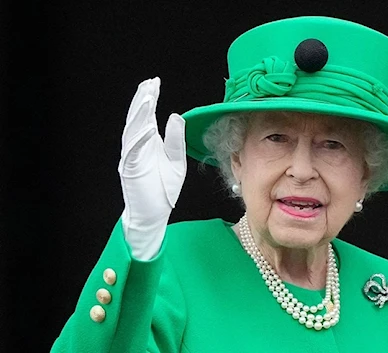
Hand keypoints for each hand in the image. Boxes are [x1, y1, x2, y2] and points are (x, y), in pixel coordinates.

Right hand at [117, 77, 186, 258]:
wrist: (154, 214)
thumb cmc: (163, 188)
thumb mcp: (176, 160)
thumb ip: (175, 139)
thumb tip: (175, 116)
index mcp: (148, 143)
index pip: (146, 116)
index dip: (149, 99)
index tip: (155, 82)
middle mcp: (137, 147)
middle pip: (137, 119)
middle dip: (143, 100)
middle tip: (150, 83)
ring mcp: (132, 158)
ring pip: (133, 131)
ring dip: (140, 114)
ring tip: (148, 97)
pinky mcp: (131, 170)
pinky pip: (134, 152)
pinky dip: (140, 139)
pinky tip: (148, 127)